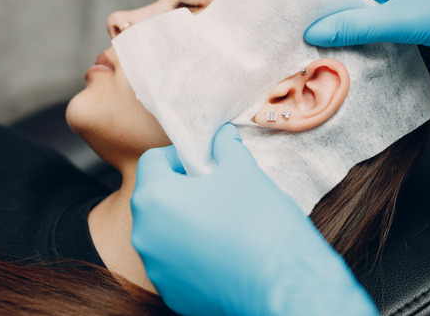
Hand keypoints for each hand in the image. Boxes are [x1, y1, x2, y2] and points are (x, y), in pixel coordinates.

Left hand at [131, 124, 376, 315]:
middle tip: (213, 188)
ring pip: (162, 234)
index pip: (152, 161)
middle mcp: (144, 236)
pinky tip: (222, 252)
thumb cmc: (261, 223)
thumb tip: (223, 134)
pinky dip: (190, 255)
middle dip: (179, 189)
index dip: (178, 155)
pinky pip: (174, 265)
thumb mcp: (243, 171)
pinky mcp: (172, 295)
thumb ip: (226, 148)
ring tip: (219, 221)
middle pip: (153, 198)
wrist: (285, 286)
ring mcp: (156, 269)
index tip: (203, 161)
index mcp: (154, 199)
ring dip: (182, 223)